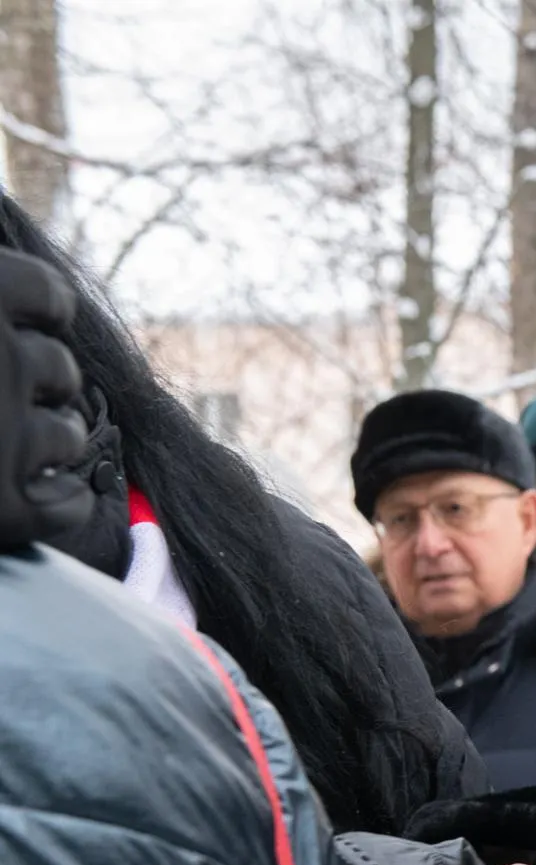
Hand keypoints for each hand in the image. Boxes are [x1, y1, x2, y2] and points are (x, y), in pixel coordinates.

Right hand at [0, 247, 89, 548]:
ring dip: (38, 447)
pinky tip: (3, 501)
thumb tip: (12, 224)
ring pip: (68, 434)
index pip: (50, 295)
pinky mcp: (6, 509)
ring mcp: (2, 434)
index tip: (18, 329)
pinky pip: (67, 501)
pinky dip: (47, 504)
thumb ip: (0, 296)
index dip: (38, 318)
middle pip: (59, 370)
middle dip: (33, 390)